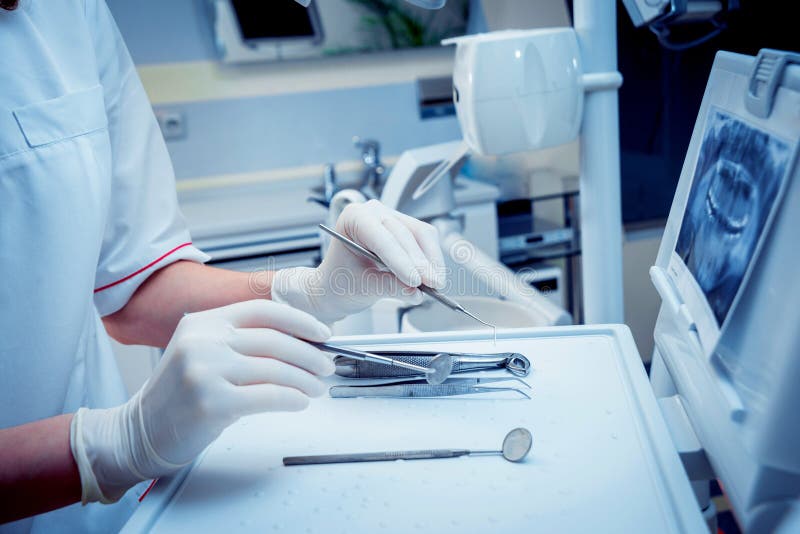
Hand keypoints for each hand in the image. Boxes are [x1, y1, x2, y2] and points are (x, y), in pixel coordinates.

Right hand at [70, 300, 332, 502]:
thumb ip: (241, 342)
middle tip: (327, 365)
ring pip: (275, 369)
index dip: (300, 321)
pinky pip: (267, 396)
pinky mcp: (211, 403)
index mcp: (203, 322)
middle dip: (310, 354)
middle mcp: (203, 341)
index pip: (263, 310)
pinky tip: (300, 401)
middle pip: (274, 340)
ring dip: (305, 379)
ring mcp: (205, 371)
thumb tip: (299, 342)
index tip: (322, 333)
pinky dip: (291, 399)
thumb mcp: (203, 353)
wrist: (141, 431)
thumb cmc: (179, 395)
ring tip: (317, 387)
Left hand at [272, 200, 445, 322]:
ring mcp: (392, 218)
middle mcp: (374, 212)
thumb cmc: (340, 281)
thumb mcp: (361, 287)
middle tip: (432, 285)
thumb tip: (415, 292)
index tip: (415, 281)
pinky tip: (434, 277)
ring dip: (431, 261)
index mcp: (353, 219)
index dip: (400, 259)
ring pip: (422, 235)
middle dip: (420, 263)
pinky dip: (432, 260)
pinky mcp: (407, 229)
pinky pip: (426, 241)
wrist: (338, 283)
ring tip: (435, 285)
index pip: (381, 237)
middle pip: (405, 234)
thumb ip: (387, 287)